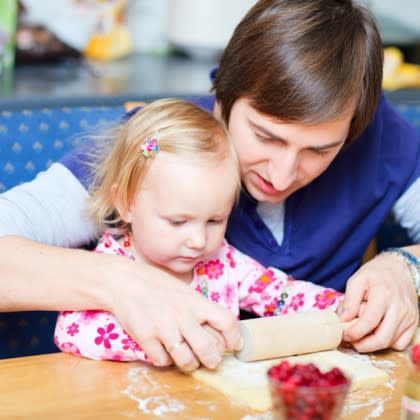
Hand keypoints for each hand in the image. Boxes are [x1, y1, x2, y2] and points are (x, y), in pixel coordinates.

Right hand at [103, 254, 240, 370]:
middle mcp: (183, 315)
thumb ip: (200, 310)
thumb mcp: (184, 291)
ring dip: (189, 364)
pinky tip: (163, 349)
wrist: (124, 282)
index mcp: (196, 302)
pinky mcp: (146, 337)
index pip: (227, 321)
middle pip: (209, 349)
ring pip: (187, 361)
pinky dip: (165, 359)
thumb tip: (218, 332)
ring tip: (187, 357)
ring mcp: (164, 327)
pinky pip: (162, 361)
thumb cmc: (157, 286)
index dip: (234, 337)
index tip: (232, 344)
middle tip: (210, 360)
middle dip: (213, 360)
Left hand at [337, 252, 418, 351]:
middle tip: (351, 341)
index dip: (355, 333)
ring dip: (373, 344)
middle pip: (382, 338)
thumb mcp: (357, 280)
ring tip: (361, 334)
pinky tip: (377, 332)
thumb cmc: (375, 274)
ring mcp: (409, 316)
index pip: (369, 322)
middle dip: (363, 345)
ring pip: (391, 342)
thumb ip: (349, 301)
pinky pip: (400, 342)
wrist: (399, 268)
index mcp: (383, 295)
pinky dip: (387, 343)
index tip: (343, 335)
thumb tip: (342, 320)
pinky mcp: (414, 322)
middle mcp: (399, 307)